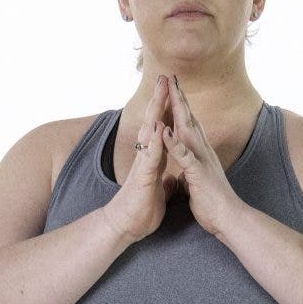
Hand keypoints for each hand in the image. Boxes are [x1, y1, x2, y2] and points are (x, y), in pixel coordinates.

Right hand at [101, 72, 178, 244]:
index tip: (175, 92)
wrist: (128, 226)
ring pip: (150, 131)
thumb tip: (170, 179)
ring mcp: (143, 163)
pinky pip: (149, 154)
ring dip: (155, 110)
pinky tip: (158, 126)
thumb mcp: (158, 191)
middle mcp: (147, 155)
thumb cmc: (141, 209)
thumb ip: (163, 181)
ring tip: (161, 90)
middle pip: (154, 122)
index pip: (162, 129)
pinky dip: (154, 139)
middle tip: (166, 77)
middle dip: (160, 100)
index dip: (168, 111)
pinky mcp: (142, 175)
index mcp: (154, 158)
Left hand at [159, 73, 242, 238]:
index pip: (189, 124)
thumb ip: (191, 170)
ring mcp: (202, 160)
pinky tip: (165, 130)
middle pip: (189, 119)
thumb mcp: (197, 181)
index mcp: (200, 152)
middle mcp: (203, 151)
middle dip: (180, 97)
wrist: (228, 218)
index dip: (180, 106)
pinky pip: (185, 155)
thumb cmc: (212, 202)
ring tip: (170, 91)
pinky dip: (174, 142)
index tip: (172, 89)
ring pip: (188, 130)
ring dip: (178, 110)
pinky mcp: (198, 173)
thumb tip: (186, 169)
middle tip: (170, 77)